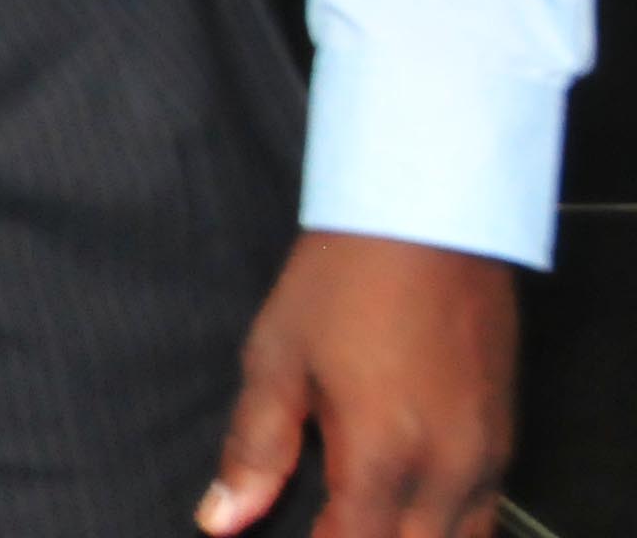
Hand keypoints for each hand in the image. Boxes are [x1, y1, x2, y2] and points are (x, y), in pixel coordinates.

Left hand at [201, 230, 516, 537]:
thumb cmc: (340, 284)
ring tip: (360, 516)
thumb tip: (220, 520)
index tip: (292, 535)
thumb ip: (254, 449)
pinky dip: (446, 527)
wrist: (429, 221)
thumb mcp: (276, 359)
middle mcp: (447, 472)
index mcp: (384, 457)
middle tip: (326, 521)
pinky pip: (484, 514)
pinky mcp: (507, 440)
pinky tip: (406, 508)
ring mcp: (487, 459)